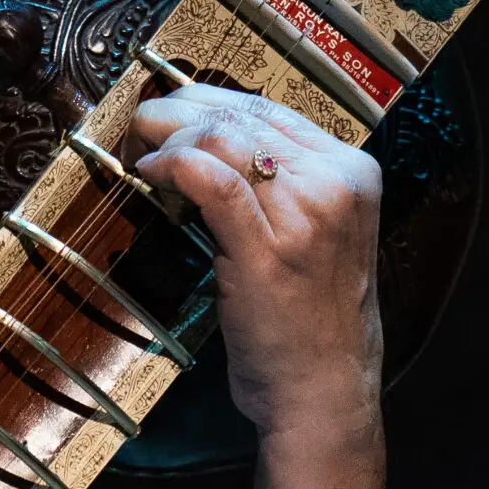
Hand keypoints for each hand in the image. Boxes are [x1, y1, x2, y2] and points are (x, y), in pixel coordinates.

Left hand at [128, 82, 384, 433]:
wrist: (322, 388)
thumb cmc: (304, 321)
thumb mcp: (309, 236)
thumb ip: (279, 190)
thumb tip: (211, 150)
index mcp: (351, 171)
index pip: (270, 110)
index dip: (209, 100)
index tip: (168, 111)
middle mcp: (335, 182)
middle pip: (244, 117)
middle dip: (180, 111)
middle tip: (139, 122)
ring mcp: (307, 214)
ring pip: (225, 140)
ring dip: (169, 137)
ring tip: (137, 149)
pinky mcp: (269, 250)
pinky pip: (214, 181)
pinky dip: (172, 166)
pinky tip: (147, 174)